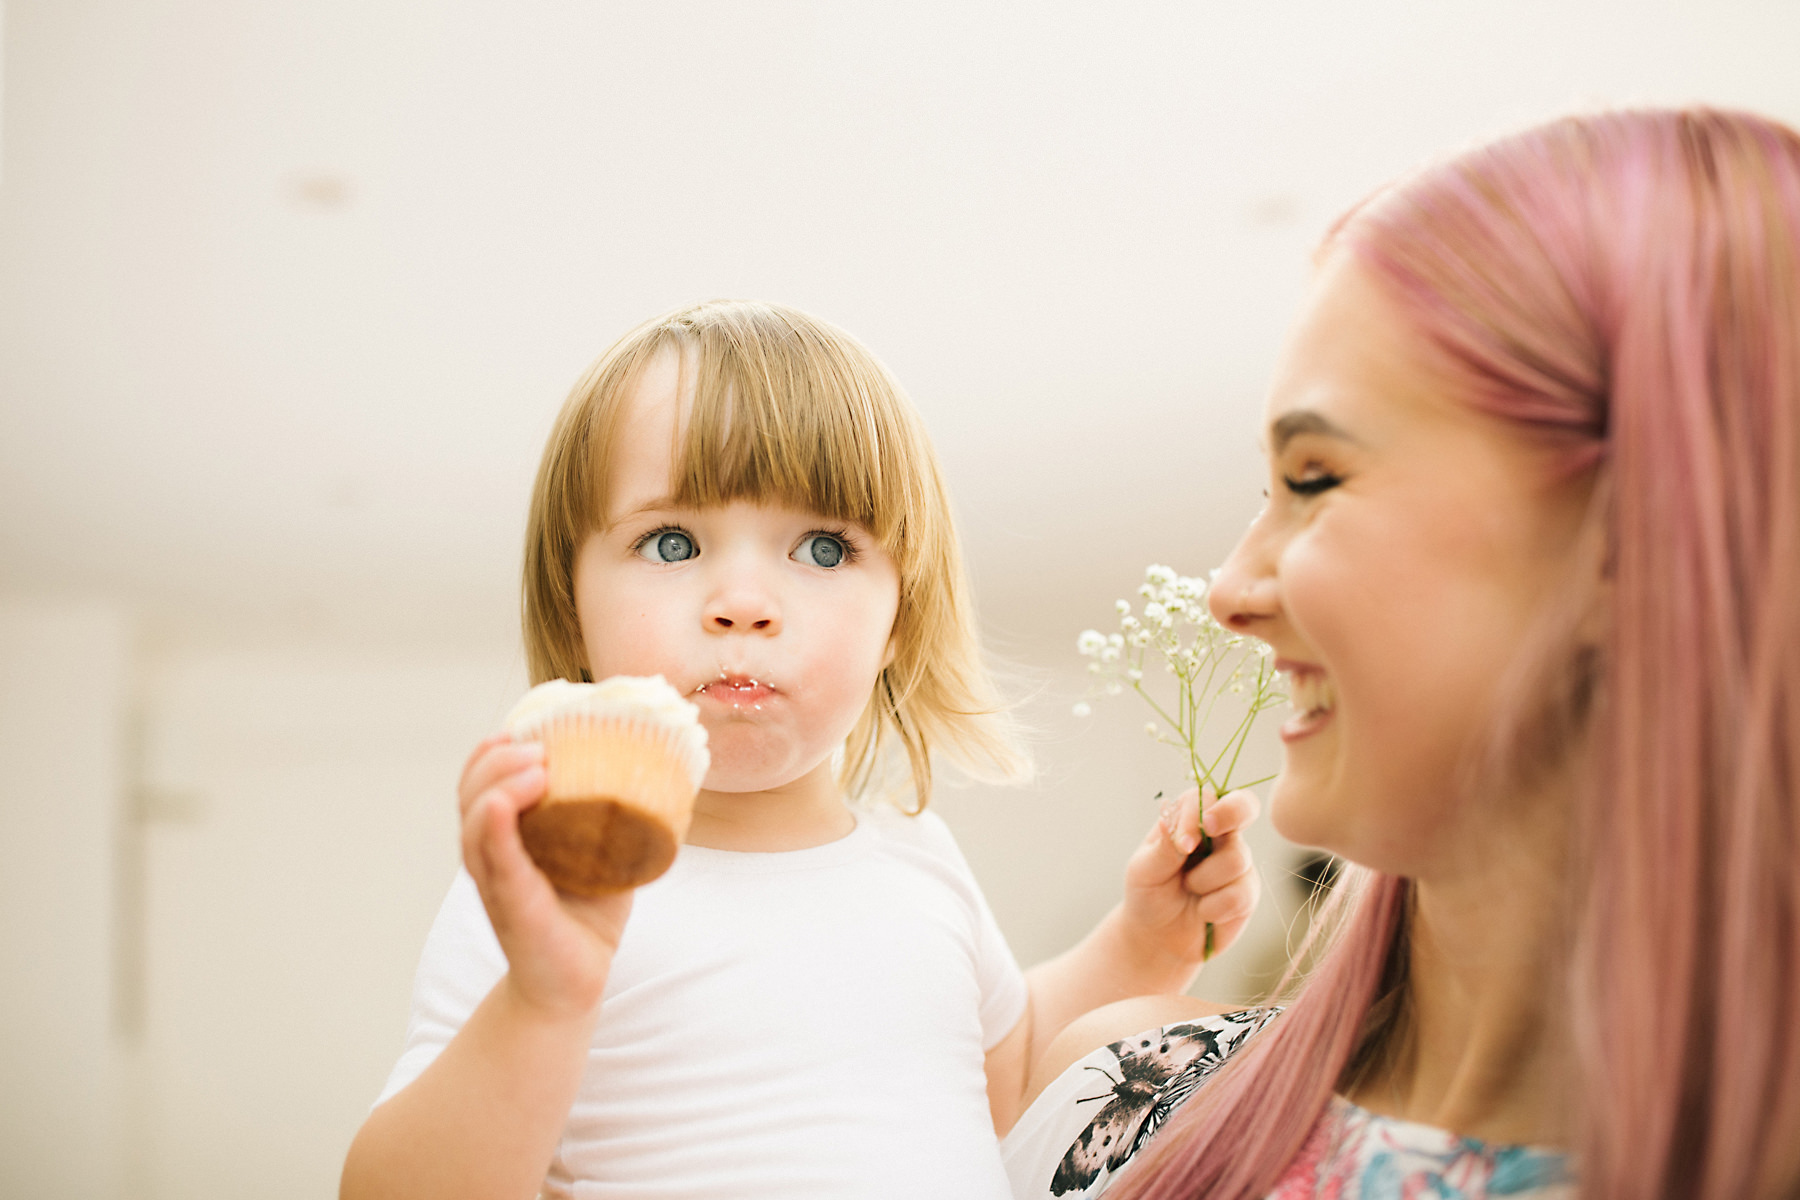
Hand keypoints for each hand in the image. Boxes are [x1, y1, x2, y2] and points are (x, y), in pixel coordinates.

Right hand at [457, 734, 633, 1020]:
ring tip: (535, 765)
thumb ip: (612, 813)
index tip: (525, 727)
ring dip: (498, 784)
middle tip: (537, 746)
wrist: (574, 985)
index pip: (482, 782)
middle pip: (471, 793)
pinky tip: (501, 805)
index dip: (494, 750)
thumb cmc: (586, 916)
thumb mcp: (600, 852)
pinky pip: (498, 862)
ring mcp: (498, 882)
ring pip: (476, 822)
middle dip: (496, 760)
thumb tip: (661, 764)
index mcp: (506, 837)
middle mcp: (491, 856)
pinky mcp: (514, 907)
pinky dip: (496, 829)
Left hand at [1119, 787, 1261, 969]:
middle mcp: (1219, 835)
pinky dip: (1213, 908)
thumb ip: (1162, 848)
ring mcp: (1237, 861)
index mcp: (1190, 820)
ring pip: (1236, 859)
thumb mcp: (1144, 871)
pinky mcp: (1248, 892)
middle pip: (1243, 806)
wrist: (1159, 938)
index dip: (1200, 814)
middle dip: (1232, 812)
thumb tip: (1169, 822)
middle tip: (1211, 828)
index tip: (1184, 844)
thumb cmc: (1149, 895)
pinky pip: (1240, 895)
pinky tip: (1203, 912)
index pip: (1205, 797)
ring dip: (1204, 882)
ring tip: (1189, 890)